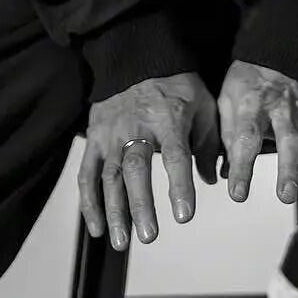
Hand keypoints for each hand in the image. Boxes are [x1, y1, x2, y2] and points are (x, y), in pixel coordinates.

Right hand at [79, 70, 220, 250]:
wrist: (138, 57)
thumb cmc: (174, 84)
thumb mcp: (202, 105)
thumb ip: (206, 144)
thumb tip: (210, 180)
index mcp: (169, 118)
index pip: (175, 155)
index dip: (179, 185)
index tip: (183, 215)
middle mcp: (137, 127)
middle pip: (136, 168)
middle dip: (141, 204)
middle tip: (149, 235)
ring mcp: (112, 134)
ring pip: (109, 175)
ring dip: (114, 211)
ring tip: (121, 241)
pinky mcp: (95, 139)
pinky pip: (87, 173)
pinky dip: (88, 202)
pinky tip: (97, 227)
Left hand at [217, 58, 297, 213]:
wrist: (279, 50)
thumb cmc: (249, 83)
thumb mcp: (227, 101)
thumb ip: (226, 139)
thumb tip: (222, 175)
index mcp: (254, 106)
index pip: (246, 137)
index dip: (242, 166)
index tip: (237, 193)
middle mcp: (285, 111)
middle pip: (289, 141)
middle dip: (289, 169)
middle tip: (286, 195)